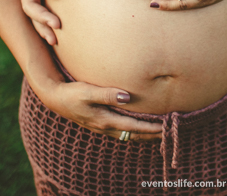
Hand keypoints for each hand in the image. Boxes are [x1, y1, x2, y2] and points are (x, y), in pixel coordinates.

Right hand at [32, 78, 162, 140]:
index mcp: (105, 120)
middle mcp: (106, 126)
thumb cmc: (71, 93)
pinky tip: (140, 126)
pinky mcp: (101, 122)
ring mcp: (103, 126)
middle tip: (171, 132)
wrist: (55, 98)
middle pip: (135, 135)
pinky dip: (135, 131)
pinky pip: (123, 130)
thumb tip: (126, 96)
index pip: (134, 126)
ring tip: (160, 132)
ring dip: (145, 134)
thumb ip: (106, 94)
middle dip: (153, 134)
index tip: (167, 126)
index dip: (152, 128)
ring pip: (130, 134)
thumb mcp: (87, 91)